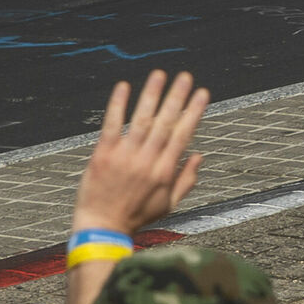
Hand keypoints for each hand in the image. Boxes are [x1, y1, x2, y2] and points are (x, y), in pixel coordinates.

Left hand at [72, 72, 209, 237]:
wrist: (102, 228)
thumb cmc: (136, 217)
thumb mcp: (169, 204)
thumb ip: (186, 180)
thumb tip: (200, 155)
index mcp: (165, 171)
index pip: (182, 134)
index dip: (193, 112)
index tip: (202, 93)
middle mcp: (146, 160)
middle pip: (165, 122)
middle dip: (177, 97)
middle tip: (185, 77)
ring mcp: (124, 156)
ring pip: (141, 119)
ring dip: (151, 95)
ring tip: (159, 75)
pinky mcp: (102, 155)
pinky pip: (112, 125)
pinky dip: (118, 105)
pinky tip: (123, 87)